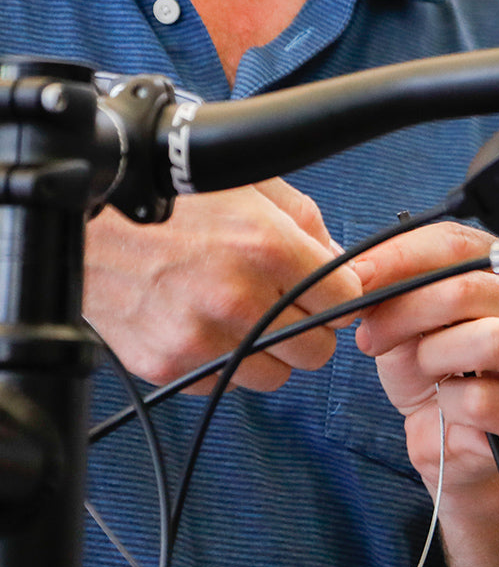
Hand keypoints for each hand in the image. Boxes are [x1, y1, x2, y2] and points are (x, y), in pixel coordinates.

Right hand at [85, 178, 361, 392]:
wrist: (83, 218)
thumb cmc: (167, 195)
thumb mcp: (250, 182)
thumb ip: (304, 221)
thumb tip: (338, 259)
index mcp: (265, 246)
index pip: (346, 300)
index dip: (342, 295)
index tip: (329, 291)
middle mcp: (235, 296)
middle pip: (318, 348)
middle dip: (310, 327)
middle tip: (287, 306)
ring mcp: (199, 336)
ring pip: (275, 376)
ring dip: (269, 352)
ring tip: (243, 315)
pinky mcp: (165, 363)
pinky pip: (223, 383)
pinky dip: (224, 363)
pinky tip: (207, 325)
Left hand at [351, 223, 498, 494]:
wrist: (455, 447)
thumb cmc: (437, 377)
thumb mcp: (406, 323)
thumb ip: (392, 290)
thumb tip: (357, 272)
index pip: (457, 243)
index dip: (399, 257)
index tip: (352, 276)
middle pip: (469, 289)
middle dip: (405, 311)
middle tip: (371, 337)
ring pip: (488, 340)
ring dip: (435, 358)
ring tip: (425, 372)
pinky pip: (483, 399)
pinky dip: (450, 405)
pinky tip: (449, 408)